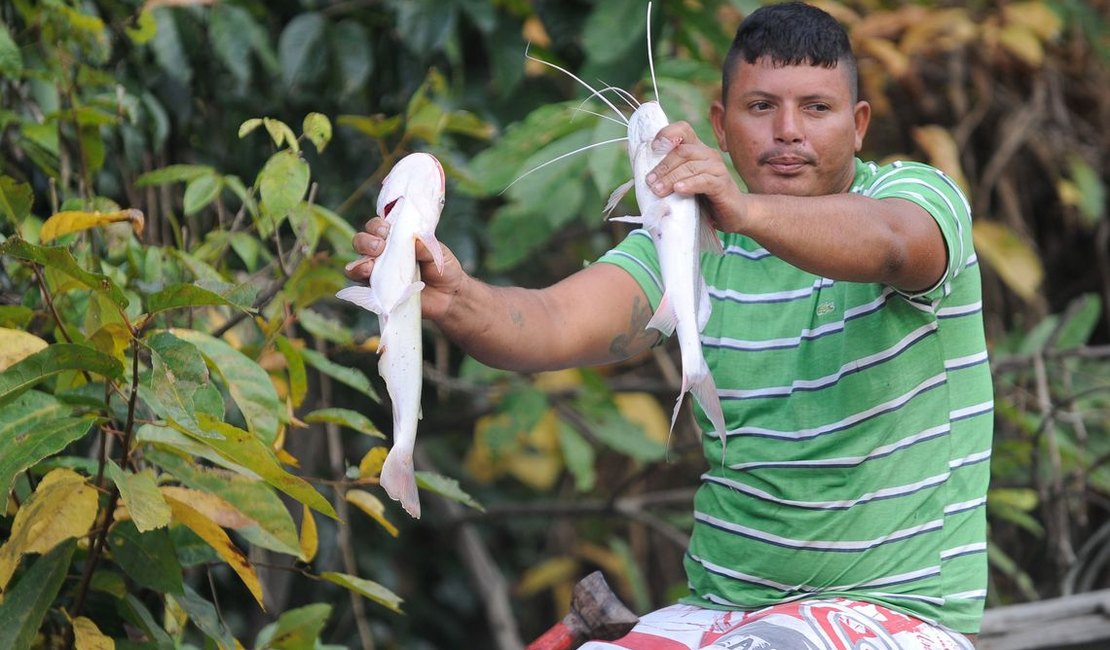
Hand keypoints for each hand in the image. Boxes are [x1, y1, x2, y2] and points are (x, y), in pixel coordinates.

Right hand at [344, 216, 465, 321]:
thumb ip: (426, 247)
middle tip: (379, 247)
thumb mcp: (439, 254)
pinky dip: (362, 283)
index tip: (385, 229)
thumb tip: (413, 239)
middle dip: (365, 241)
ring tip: (370, 266)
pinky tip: (367, 280)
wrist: (448, 297)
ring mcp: (379, 273)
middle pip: (361, 241)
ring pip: (357, 264)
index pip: (377, 226)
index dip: (376, 225)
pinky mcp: (379, 291)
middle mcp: (383, 253)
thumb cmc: (442, 270)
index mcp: (396, 238)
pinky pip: (362, 287)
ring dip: (359, 263)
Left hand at [645, 121, 747, 232]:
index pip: (683, 130)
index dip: (667, 134)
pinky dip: (690, 184)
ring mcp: (717, 168)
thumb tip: (644, 179)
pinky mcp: (722, 184)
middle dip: (663, 166)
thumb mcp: (683, 184)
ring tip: (658, 190)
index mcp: (696, 150)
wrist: (733, 213)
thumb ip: (669, 177)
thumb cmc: (704, 199)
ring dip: (671, 177)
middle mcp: (707, 155)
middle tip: (650, 182)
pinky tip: (679, 190)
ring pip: (691, 165)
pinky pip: (704, 180)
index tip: (653, 148)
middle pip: (682, 151)